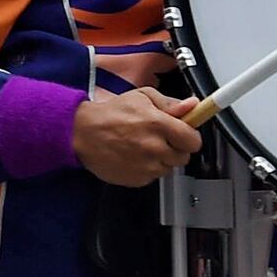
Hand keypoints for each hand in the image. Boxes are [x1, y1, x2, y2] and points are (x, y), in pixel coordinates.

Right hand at [73, 88, 199, 187]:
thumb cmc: (111, 114)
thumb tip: (192, 106)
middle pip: (183, 157)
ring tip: (143, 146)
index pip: (193, 140)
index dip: (190, 137)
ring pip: (168, 168)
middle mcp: (154, 148)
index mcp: (158, 124)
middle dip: (176, 148)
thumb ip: (170, 103)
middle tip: (160, 138)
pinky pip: (153, 177)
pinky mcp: (137, 179)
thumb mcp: (142, 97)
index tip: (185, 134)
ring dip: (161, 159)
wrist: (83, 133)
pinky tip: (135, 156)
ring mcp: (146, 166)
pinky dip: (148, 168)